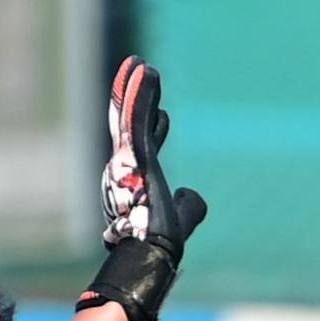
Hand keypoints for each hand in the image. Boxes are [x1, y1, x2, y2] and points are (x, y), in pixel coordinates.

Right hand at [80, 57, 209, 320]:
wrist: (148, 257)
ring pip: (129, 116)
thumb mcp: (182, 218)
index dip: (155, 126)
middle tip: (138, 69)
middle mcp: (126, 167)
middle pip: (129, 123)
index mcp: (138, 180)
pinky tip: (144, 71)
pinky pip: (135, 118)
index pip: (145, 145)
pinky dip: (140, 94)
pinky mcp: (133, 157)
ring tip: (140, 63)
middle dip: (132, 95)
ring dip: (133, 87)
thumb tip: (193, 195)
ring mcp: (126, 161)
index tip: (165, 113)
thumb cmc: (159, 245)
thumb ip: (190, 205)